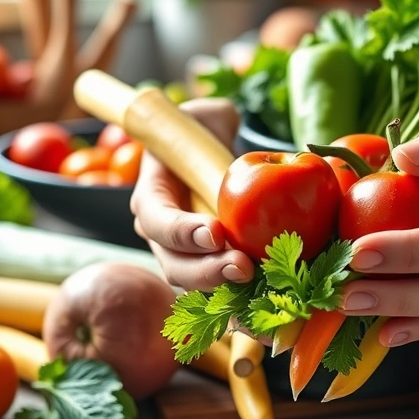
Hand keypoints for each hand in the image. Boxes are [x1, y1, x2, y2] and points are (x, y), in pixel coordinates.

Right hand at [129, 98, 255, 291]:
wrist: (208, 157)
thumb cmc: (204, 135)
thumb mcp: (206, 120)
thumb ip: (214, 120)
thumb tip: (228, 121)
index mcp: (151, 197)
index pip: (157, 220)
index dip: (182, 232)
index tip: (215, 233)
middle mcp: (161, 235)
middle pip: (174, 264)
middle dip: (208, 271)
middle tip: (243, 267)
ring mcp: (183, 256)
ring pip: (197, 285)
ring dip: (226, 289)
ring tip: (258, 283)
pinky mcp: (209, 269)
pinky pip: (219, 290)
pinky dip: (241, 299)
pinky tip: (267, 298)